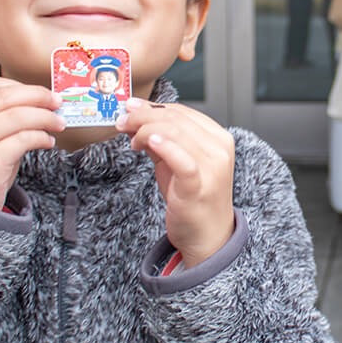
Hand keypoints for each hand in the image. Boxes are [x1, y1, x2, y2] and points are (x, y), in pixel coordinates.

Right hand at [0, 77, 63, 209]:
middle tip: (58, 102)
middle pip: (5, 98)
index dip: (24, 87)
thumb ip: (2, 119)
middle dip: (38, 97)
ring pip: (16, 117)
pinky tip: (47, 142)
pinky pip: (21, 140)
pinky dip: (40, 137)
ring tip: (58, 124)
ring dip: (45, 118)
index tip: (45, 93)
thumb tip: (42, 103)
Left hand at [118, 98, 234, 267]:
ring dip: (145, 130)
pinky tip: (146, 142)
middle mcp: (219, 149)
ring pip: (176, 133)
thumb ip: (160, 140)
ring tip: (131, 140)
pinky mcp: (199, 186)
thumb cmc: (193, 200)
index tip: (130, 108)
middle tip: (122, 121)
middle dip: (143, 116)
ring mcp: (212, 167)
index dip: (152, 106)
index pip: (182, 111)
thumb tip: (134, 118)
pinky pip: (182, 160)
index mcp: (217, 138)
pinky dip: (164, 146)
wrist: (207, 236)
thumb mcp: (174, 163)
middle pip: (176, 119)